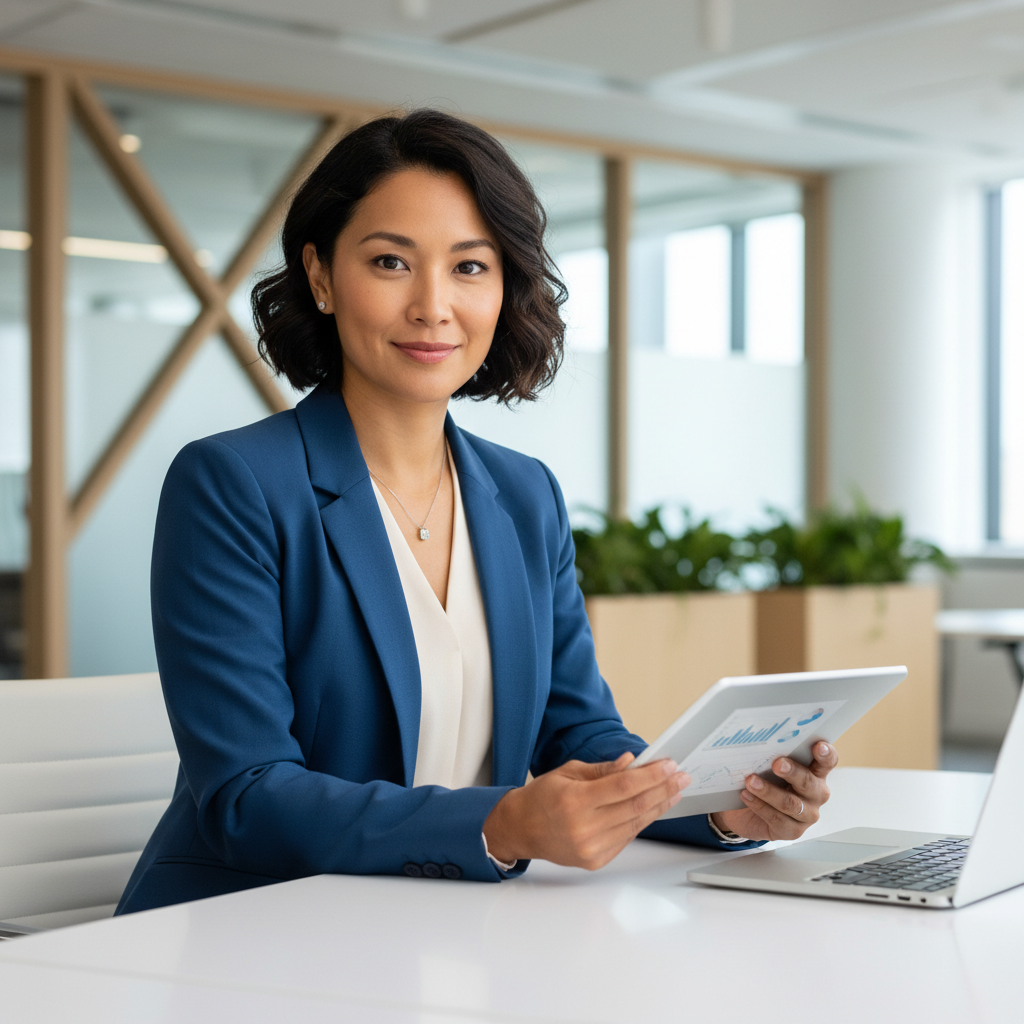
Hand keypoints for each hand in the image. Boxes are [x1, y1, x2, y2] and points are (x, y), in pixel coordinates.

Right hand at [483, 754, 690, 869]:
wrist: (521, 829)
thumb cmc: (541, 797)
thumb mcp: (567, 773)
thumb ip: (602, 770)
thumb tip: (632, 763)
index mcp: (575, 800)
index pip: (624, 786)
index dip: (651, 776)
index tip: (669, 765)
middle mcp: (584, 827)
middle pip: (635, 806)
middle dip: (663, 789)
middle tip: (681, 777)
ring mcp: (591, 848)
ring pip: (636, 823)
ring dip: (659, 806)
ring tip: (674, 791)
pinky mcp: (596, 860)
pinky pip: (627, 837)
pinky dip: (643, 821)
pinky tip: (654, 807)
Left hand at [710, 741, 837, 841]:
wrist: (748, 812)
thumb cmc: (766, 781)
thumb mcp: (770, 767)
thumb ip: (774, 756)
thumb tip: (760, 742)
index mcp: (815, 773)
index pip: (827, 762)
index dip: (826, 754)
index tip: (818, 745)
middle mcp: (816, 794)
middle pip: (808, 782)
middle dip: (792, 772)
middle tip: (776, 763)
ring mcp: (807, 815)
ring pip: (791, 803)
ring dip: (769, 791)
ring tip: (751, 781)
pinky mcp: (793, 831)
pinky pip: (777, 819)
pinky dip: (759, 806)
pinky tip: (746, 796)